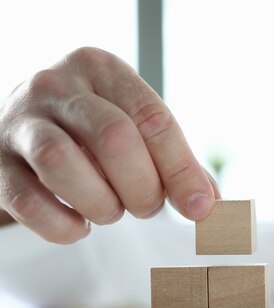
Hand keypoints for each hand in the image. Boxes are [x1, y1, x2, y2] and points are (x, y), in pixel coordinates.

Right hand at [0, 47, 219, 242]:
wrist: (25, 128)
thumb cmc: (93, 130)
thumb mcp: (134, 126)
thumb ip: (173, 160)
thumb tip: (209, 203)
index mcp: (102, 69)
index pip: (152, 118)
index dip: (181, 169)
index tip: (200, 208)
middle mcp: (56, 85)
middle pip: (115, 139)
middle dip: (143, 188)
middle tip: (146, 207)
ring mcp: (19, 122)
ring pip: (63, 164)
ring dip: (102, 204)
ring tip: (111, 211)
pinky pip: (28, 201)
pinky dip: (62, 225)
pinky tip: (79, 226)